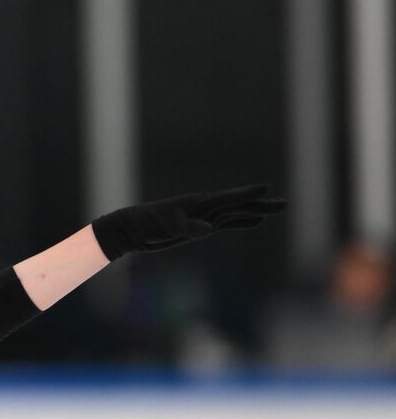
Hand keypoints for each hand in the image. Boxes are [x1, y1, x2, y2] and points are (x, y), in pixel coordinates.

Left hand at [91, 183, 287, 260]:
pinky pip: (227, 224)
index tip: (266, 188)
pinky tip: (255, 221)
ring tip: (276, 209)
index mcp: (199, 203)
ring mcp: (205, 217)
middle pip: (239, 205)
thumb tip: (209, 230)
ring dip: (256, 212)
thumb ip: (189, 227)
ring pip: (237, 214)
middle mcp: (206, 208)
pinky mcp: (201, 228)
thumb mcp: (168, 225)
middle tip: (285, 204)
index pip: (228, 198)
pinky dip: (242, 222)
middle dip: (261, 204)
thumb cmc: (148, 223)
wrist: (134, 229)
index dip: (247, 194)